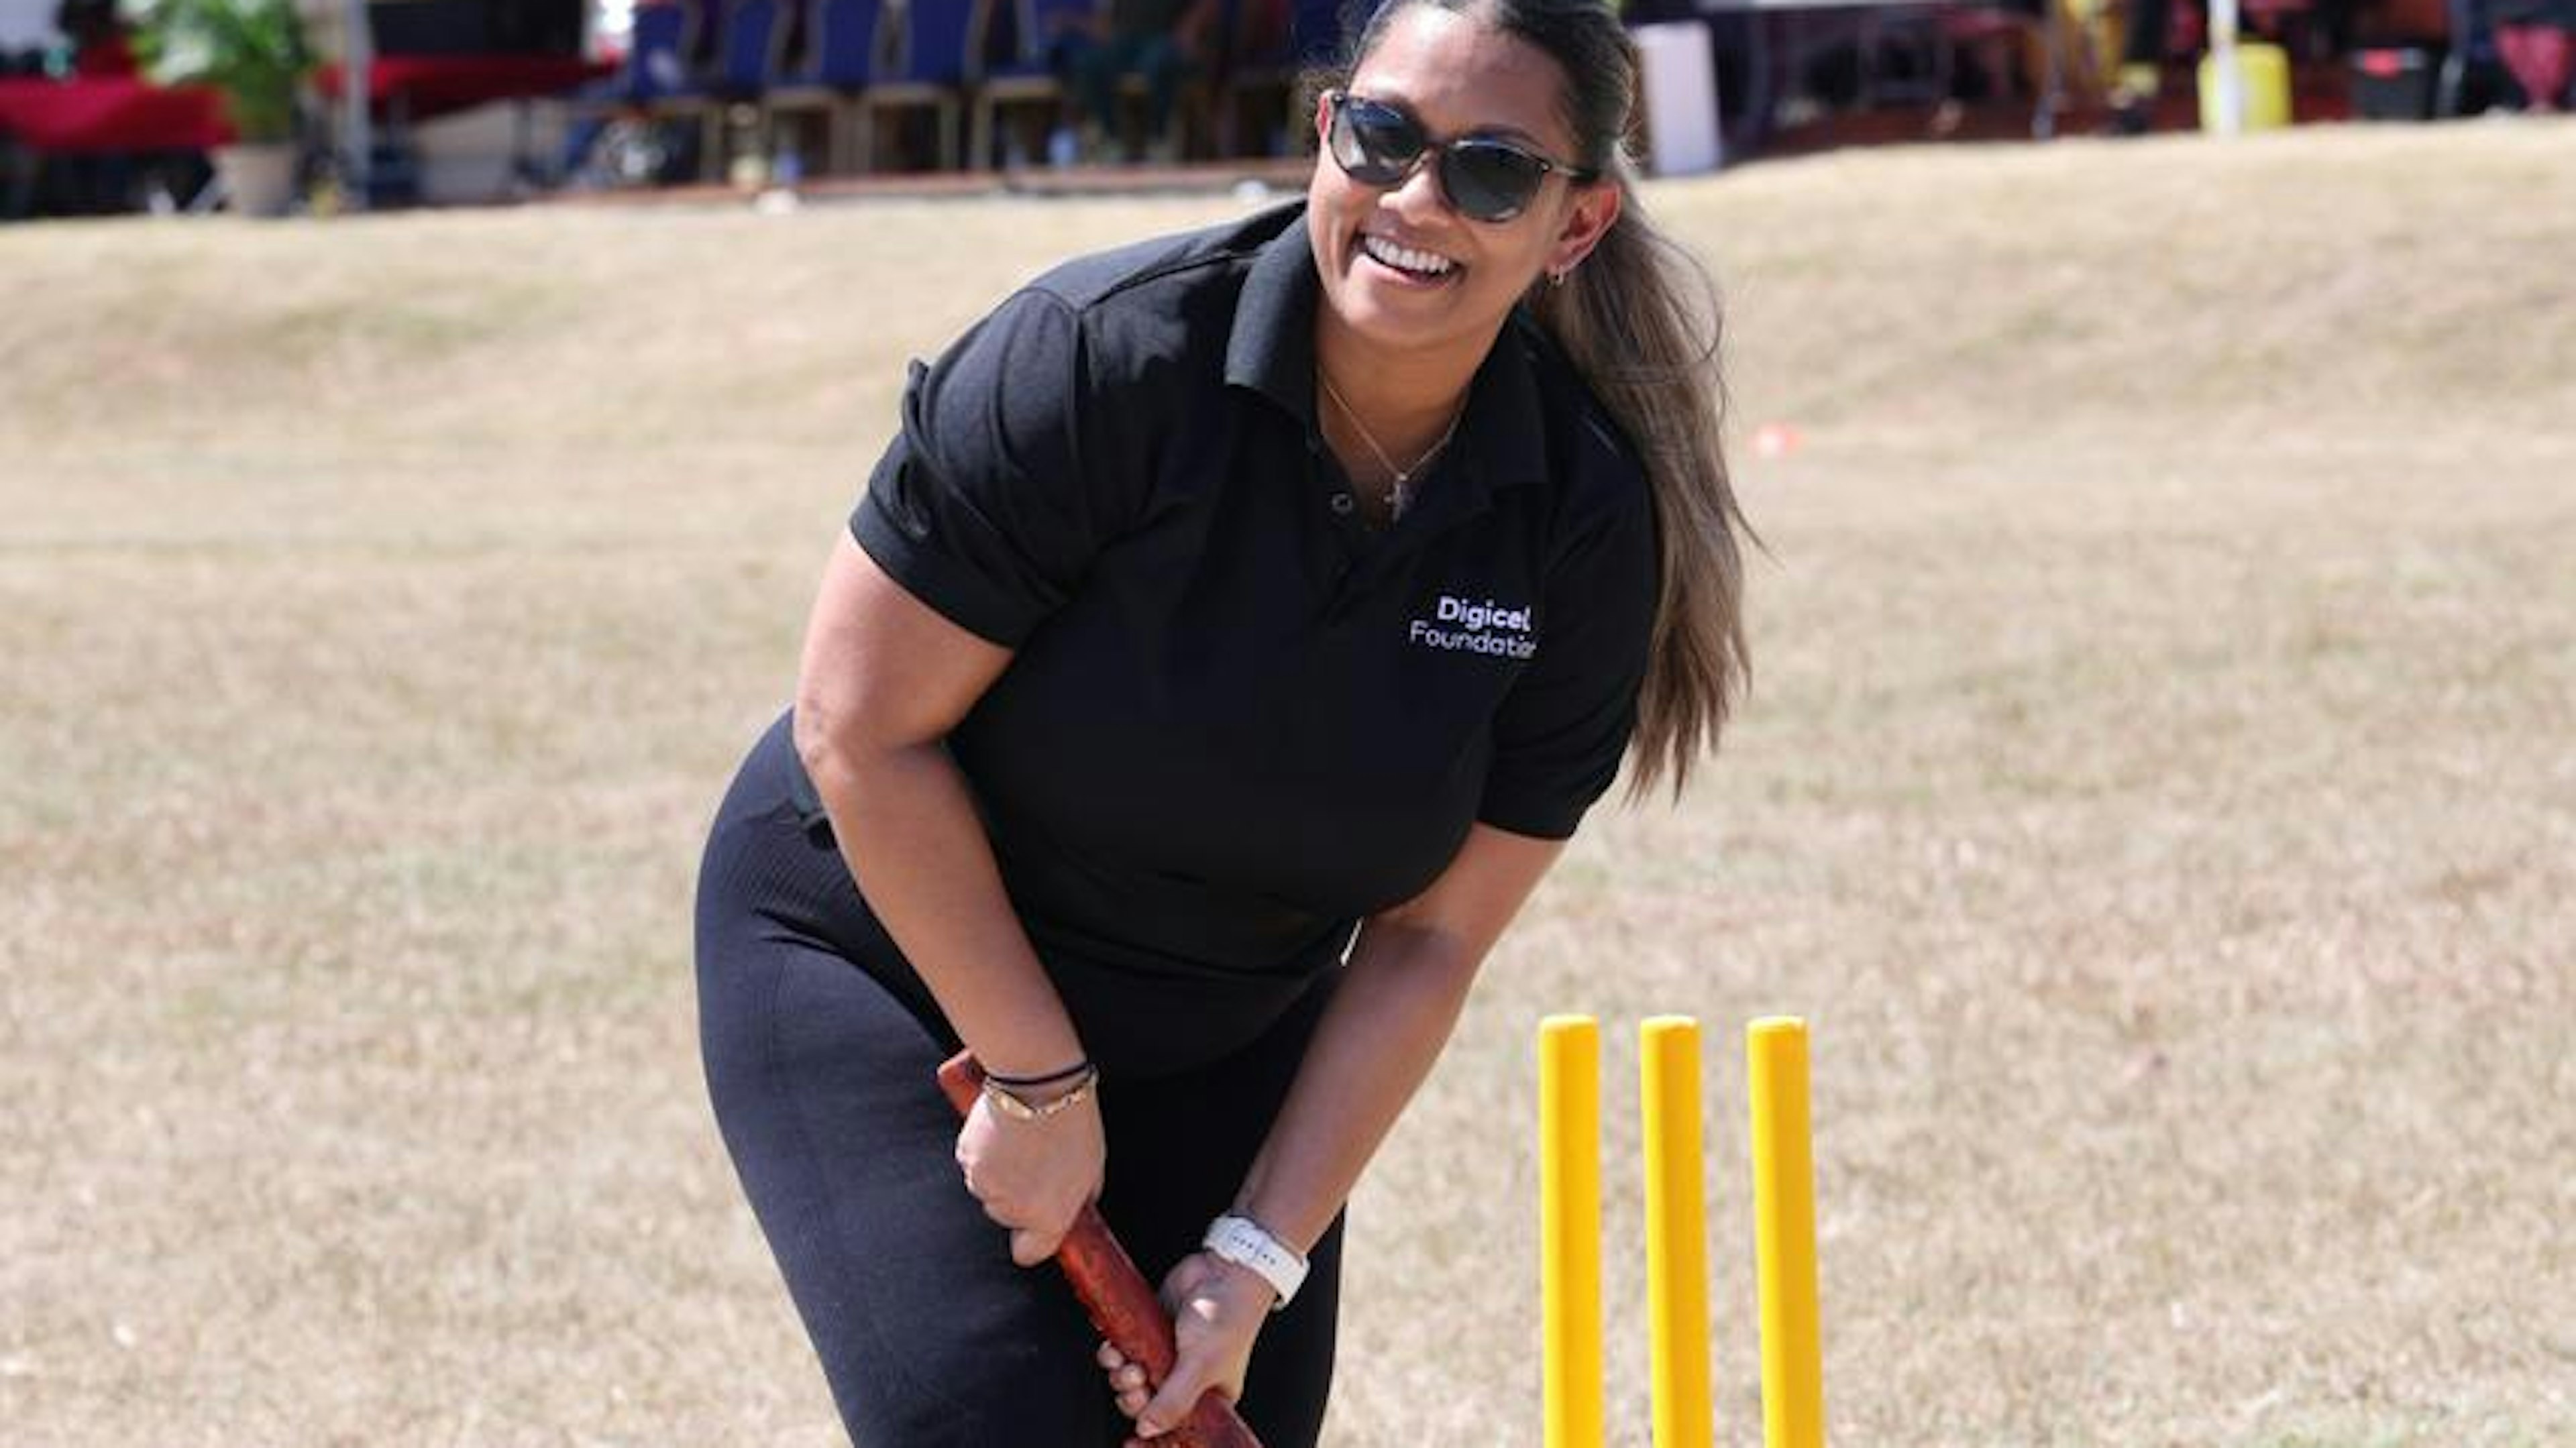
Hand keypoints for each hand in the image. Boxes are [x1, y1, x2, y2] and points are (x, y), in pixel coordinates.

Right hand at [952, 1087, 1104, 1265]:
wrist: (1037, 1082)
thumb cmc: (1072, 1122)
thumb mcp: (1092, 1167)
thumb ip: (1079, 1198)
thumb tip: (1074, 1207)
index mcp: (1046, 1218)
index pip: (1029, 1253)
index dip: (1034, 1240)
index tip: (1040, 1224)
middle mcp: (1010, 1209)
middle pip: (1008, 1216)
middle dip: (1019, 1196)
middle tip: (1038, 1163)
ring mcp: (983, 1184)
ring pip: (989, 1189)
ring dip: (1001, 1173)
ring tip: (1021, 1141)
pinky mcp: (965, 1158)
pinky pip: (975, 1165)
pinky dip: (986, 1153)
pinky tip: (1004, 1131)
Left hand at [1096, 1251, 1273, 1440]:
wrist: (1224, 1270)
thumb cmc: (1227, 1318)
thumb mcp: (1201, 1367)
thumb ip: (1172, 1401)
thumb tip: (1146, 1430)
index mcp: (1207, 1398)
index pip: (1173, 1430)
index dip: (1150, 1438)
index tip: (1130, 1446)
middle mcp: (1183, 1380)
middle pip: (1143, 1406)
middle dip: (1132, 1398)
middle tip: (1138, 1378)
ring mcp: (1163, 1356)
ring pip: (1128, 1380)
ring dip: (1120, 1375)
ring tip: (1129, 1360)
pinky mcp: (1148, 1331)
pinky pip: (1121, 1351)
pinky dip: (1112, 1352)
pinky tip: (1113, 1346)